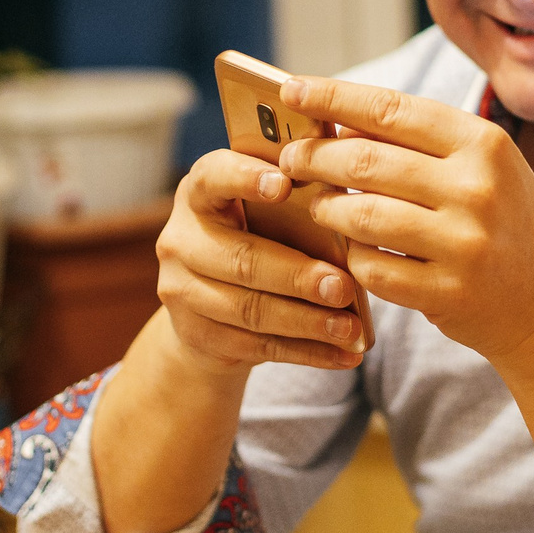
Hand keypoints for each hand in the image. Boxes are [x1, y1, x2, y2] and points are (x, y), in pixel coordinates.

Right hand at [152, 148, 367, 377]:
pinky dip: (307, 352)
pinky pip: (258, 345)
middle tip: (343, 286)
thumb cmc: (255, 239)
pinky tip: (343, 355)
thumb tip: (352, 200)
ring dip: (307, 321)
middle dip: (297, 276)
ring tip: (351, 327)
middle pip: (242, 259)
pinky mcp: (196, 334)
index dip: (246, 179)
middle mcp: (181, 239)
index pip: (214, 177)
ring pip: (251, 309)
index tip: (285, 184)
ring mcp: (182, 290)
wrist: (207, 307)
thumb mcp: (263, 212)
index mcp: (199, 193)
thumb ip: (295, 199)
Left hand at [275, 76, 533, 365]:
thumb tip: (338, 121)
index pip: (391, 109)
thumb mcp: (483, 169)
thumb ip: (420, 144)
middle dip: (314, 158)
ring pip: (360, 215)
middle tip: (291, 160)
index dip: (333, 97)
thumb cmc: (504, 225)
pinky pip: (371, 267)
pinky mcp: (448, 293)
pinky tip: (353, 251)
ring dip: (326, 208)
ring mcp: (464, 244)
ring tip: (320, 205)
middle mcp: (478, 189)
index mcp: (484, 144)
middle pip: (365, 161)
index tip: (290, 88)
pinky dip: (351, 256)